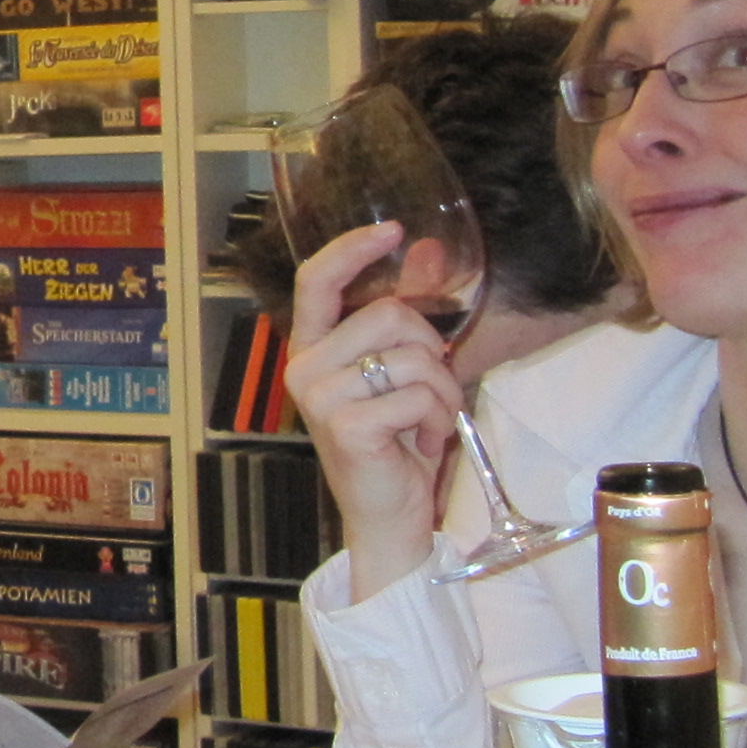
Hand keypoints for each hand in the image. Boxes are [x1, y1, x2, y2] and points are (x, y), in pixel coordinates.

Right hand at [286, 221, 468, 599]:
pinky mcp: (347, 427)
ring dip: (441, 391)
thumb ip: (408, 312)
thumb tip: (428, 250)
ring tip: (428, 421)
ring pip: (412, 356)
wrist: (388, 517)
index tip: (392, 230)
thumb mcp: (402, 371)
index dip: (352, 248)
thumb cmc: (394, 444)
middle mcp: (305, 369)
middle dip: (431, 349)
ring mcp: (321, 399)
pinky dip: (438, 418)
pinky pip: (417, 396)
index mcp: (312, 349)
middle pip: (389, 314)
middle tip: (429, 390)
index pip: (317, 281)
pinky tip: (423, 443)